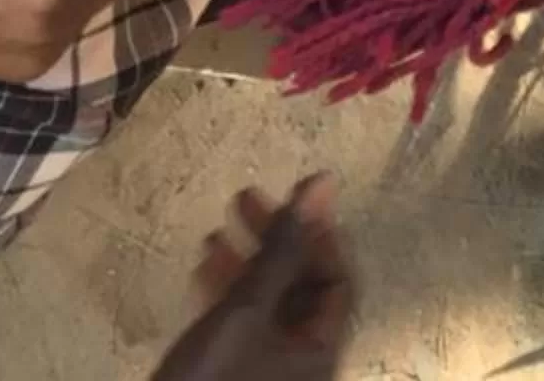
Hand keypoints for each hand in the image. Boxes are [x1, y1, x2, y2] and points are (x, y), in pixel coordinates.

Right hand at [150, 178, 355, 380]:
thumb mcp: (246, 311)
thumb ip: (284, 248)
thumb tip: (324, 182)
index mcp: (322, 353)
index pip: (339, 280)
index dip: (317, 234)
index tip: (288, 194)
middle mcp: (304, 364)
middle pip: (303, 288)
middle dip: (276, 242)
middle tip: (245, 200)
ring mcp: (270, 373)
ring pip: (270, 304)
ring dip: (248, 263)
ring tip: (217, 231)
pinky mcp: (237, 376)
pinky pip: (246, 326)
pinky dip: (230, 294)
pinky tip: (205, 266)